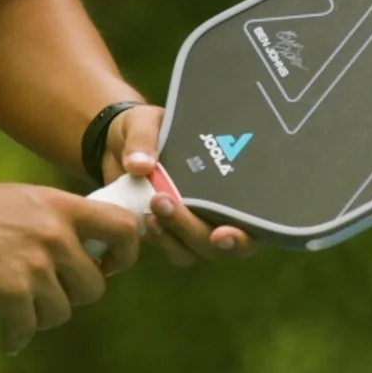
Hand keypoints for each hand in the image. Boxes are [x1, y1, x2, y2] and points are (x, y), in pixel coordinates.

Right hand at [0, 179, 144, 355]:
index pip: (124, 228)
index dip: (124, 254)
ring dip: (43, 316)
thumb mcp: (29, 199)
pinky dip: (17, 338)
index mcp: (63, 207)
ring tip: (24, 309)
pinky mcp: (11, 292)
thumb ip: (59, 220)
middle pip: (94, 286)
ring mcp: (35, 264)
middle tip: (51, 291)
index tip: (105, 265)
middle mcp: (56, 234)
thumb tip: (87, 249)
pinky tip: (9, 336)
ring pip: (62, 311)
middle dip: (74, 295)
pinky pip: (28, 329)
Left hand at [102, 104, 259, 266]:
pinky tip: (146, 222)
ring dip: (174, 238)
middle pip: (220, 243)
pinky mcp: (168, 233)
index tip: (220, 233)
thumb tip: (139, 165)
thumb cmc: (147, 129)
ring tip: (151, 212)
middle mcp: (217, 208)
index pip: (252, 218)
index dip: (243, 235)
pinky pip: (172, 249)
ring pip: (195, 250)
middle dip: (193, 230)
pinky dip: (160, 241)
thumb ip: (143, 139)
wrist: (119, 144)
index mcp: (229, 180)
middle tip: (162, 201)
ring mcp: (194, 224)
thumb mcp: (144, 122)